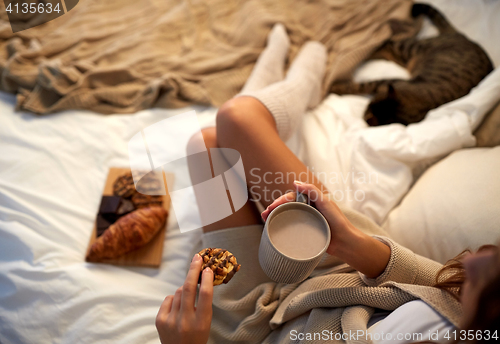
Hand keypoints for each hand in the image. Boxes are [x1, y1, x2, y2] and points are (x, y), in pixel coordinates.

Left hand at [156, 254, 212, 343]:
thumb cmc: (197, 336)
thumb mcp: (206, 322)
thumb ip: (203, 303)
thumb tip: (198, 277)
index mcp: (201, 322)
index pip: (205, 295)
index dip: (207, 279)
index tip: (208, 268)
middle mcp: (185, 321)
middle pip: (189, 288)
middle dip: (193, 270)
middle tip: (197, 258)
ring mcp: (171, 321)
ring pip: (179, 292)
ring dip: (185, 290)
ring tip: (188, 300)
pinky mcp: (160, 320)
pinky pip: (168, 299)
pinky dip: (174, 300)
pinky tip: (177, 309)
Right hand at [261, 181, 390, 277]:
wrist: (345, 242)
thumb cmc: (338, 221)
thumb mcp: (325, 202)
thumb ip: (312, 191)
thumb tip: (295, 182)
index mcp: (311, 201)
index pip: (291, 198)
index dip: (280, 201)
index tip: (271, 207)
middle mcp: (308, 209)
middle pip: (287, 206)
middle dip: (274, 209)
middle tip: (265, 215)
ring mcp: (306, 221)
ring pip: (288, 216)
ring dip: (275, 217)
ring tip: (265, 221)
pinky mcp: (306, 232)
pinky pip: (292, 227)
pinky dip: (282, 226)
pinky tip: (275, 229)